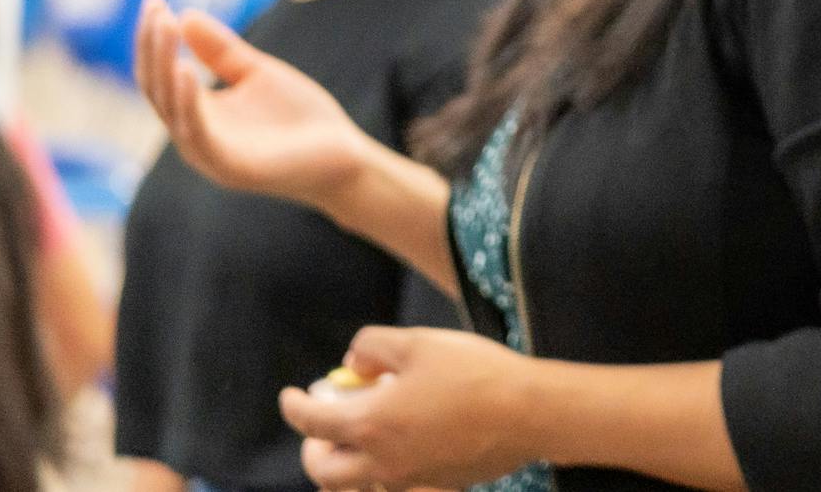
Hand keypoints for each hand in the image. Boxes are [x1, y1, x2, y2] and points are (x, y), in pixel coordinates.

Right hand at [135, 0, 374, 210]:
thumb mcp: (256, 73)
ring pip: (171, 109)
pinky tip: (186, 70)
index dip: (153, 40)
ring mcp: (209, 154)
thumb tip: (186, 14)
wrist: (343, 157)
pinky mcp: (230, 168)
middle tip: (156, 8)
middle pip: (157, 89)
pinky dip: (187, 102)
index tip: (153, 0)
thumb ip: (222, 51)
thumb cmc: (298, 118)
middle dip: (154, 47)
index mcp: (197, 114)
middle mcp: (194, 136)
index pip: (161, 75)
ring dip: (165, 65)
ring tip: (166, 27)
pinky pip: (198, 134)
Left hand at [281, 327, 541, 490]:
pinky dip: (385, 461)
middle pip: (325, 470)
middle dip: (313, 447)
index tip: (291, 394)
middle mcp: (382, 461)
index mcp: (371, 424)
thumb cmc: (474, 372)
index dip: (294, 405)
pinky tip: (407, 432)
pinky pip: (395, 480)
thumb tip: (352, 363)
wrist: (529, 413)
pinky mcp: (436, 483)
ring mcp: (409, 479)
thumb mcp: (418, 342)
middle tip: (322, 421)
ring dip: (349, 458)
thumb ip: (372, 346)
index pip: (312, 422)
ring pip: (358, 482)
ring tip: (365, 427)